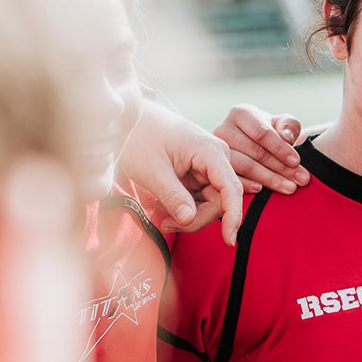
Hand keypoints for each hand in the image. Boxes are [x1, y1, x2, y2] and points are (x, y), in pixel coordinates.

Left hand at [119, 99, 243, 245]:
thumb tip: (189, 219)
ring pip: (211, 203)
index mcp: (210, 151)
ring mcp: (208, 165)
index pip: (231, 188)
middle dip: (197, 218)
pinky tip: (167, 209)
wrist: (128, 121)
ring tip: (163, 218)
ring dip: (190, 216)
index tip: (229, 240)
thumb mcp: (152, 170)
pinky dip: (186, 209)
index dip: (233, 216)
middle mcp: (216, 157)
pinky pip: (200, 199)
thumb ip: (172, 196)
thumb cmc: (139, 138)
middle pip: (220, 201)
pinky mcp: (199, 173)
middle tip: (167, 225)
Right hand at [212, 104, 310, 194]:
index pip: (261, 132)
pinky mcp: (213, 168)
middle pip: (254, 151)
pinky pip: (232, 179)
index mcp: (241, 114)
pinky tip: (262, 191)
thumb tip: (286, 137)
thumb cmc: (270, 133)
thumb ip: (288, 126)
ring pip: (244, 166)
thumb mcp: (281, 124)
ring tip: (290, 188)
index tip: (296, 162)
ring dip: (269, 179)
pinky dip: (248, 186)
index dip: (280, 148)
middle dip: (281, 167)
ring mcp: (216, 151)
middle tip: (300, 180)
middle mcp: (223, 129)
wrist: (253, 145)